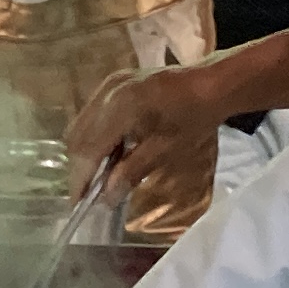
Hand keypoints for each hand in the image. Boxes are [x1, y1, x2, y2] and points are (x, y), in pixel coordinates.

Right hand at [66, 68, 222, 232]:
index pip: (88, 150)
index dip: (81, 179)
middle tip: (91, 192)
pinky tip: (110, 152)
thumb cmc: (193, 118)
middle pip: (77, 137)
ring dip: (86, 152)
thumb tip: (106, 198)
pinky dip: (94, 136)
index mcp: (120, 108)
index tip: (79, 204)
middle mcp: (107, 93)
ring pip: (81, 126)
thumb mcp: (166, 150)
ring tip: (101, 174)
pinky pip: (92, 115)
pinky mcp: (113, 83)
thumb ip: (131, 172)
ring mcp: (108, 85)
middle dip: (81, 167)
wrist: (211, 84)